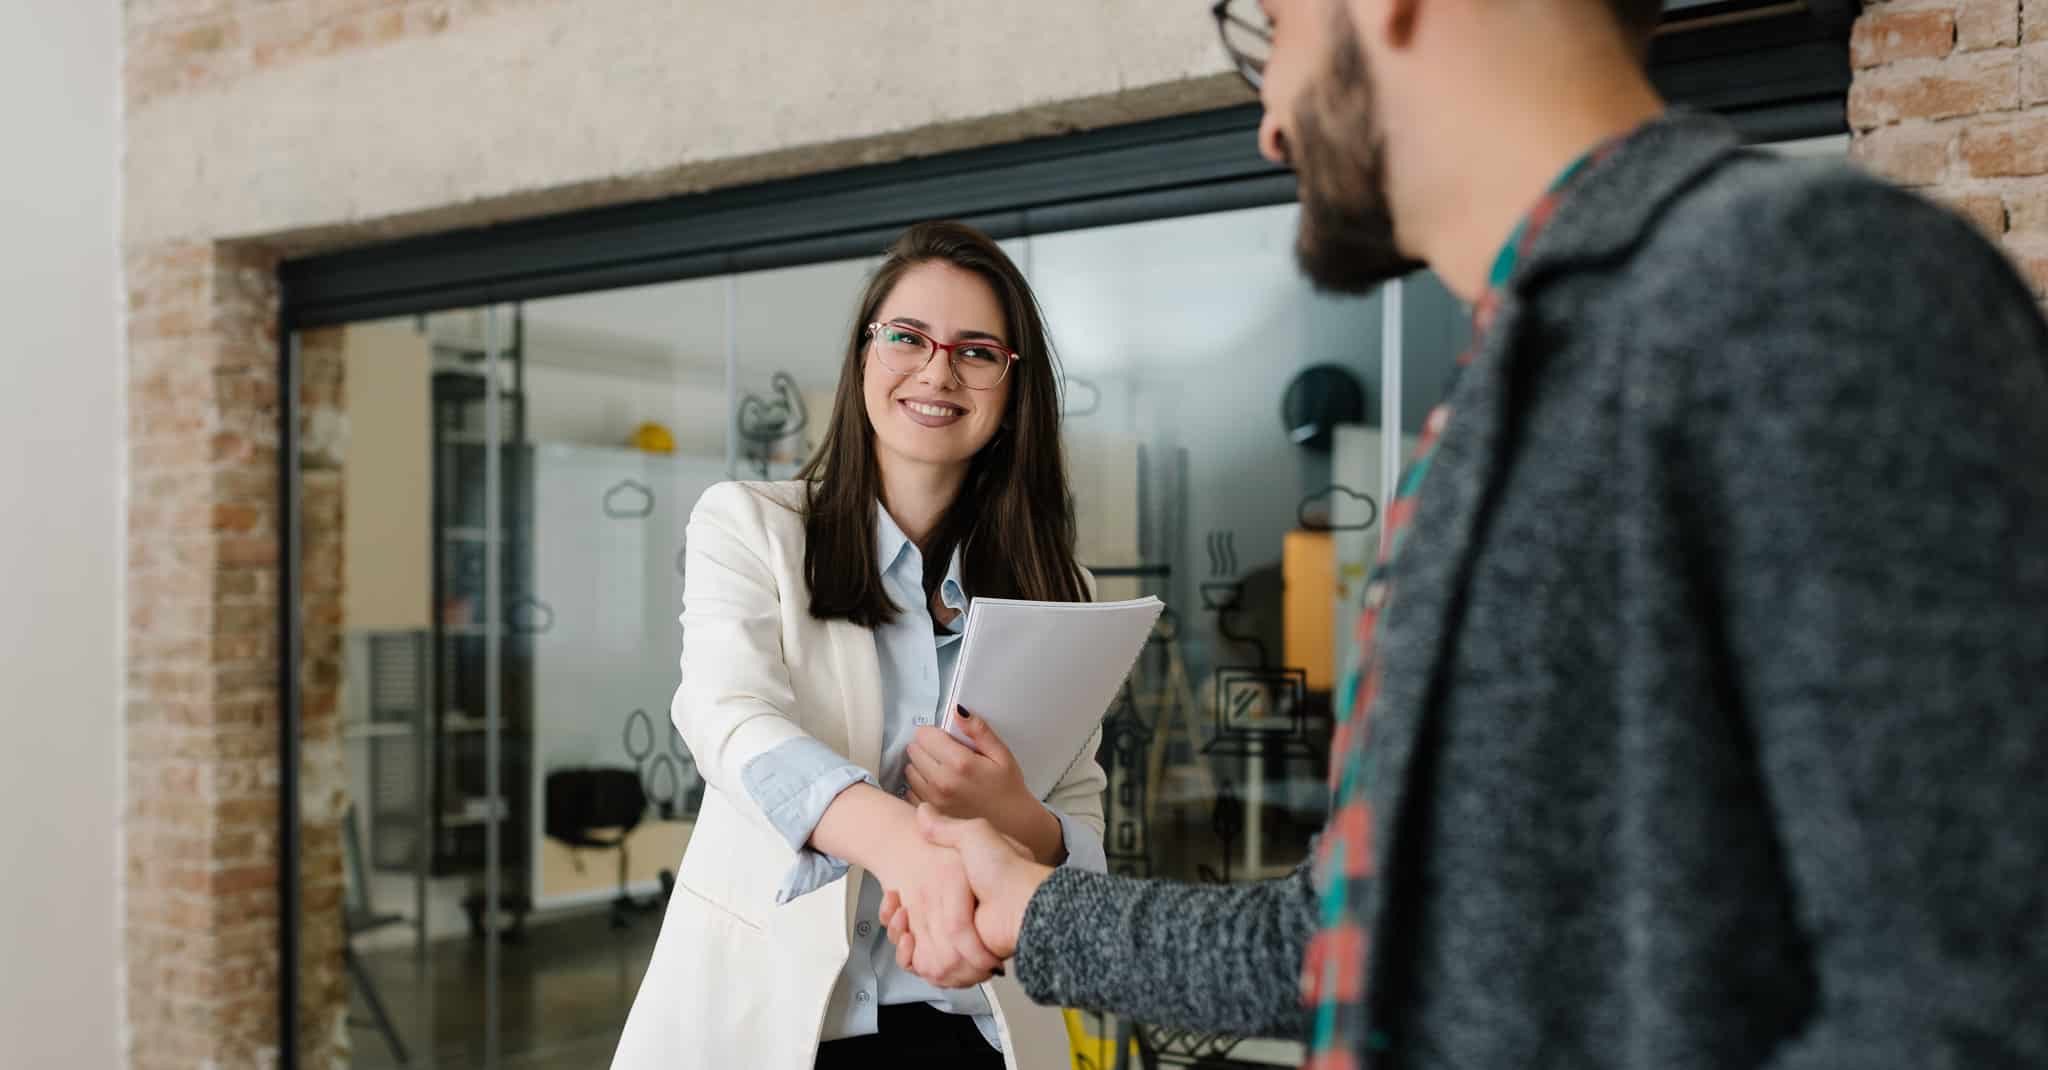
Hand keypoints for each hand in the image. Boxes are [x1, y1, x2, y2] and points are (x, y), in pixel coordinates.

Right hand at [881, 805, 1053, 979]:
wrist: (1022, 903)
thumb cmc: (1004, 870)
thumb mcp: (974, 836)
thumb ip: (946, 828)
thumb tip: (923, 812)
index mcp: (958, 894)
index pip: (919, 902)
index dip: (901, 899)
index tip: (894, 893)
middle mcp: (959, 918)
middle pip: (913, 924)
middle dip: (896, 917)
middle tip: (895, 903)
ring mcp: (958, 942)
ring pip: (914, 945)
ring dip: (899, 932)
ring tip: (900, 916)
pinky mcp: (957, 961)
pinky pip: (923, 966)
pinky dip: (908, 956)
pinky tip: (907, 937)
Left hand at [905, 709, 1060, 862]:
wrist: (1013, 824)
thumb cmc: (1007, 788)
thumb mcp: (1000, 754)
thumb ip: (978, 730)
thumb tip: (958, 711)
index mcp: (960, 763)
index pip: (924, 735)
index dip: (933, 733)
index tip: (944, 738)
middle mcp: (943, 782)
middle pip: (914, 750)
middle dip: (926, 747)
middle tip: (944, 754)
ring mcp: (933, 800)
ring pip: (909, 770)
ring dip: (920, 766)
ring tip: (941, 770)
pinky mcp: (930, 813)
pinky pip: (910, 791)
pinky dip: (919, 785)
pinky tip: (937, 786)